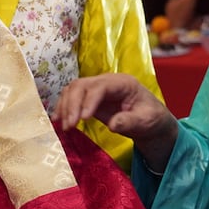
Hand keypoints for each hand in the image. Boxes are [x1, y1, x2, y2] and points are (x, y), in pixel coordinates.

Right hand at [53, 73, 178, 165]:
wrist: (150, 119)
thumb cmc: (151, 118)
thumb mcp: (146, 121)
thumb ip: (131, 121)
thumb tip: (113, 124)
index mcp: (122, 83)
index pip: (100, 87)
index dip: (89, 101)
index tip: (83, 119)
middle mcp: (106, 82)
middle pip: (82, 85)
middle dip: (72, 104)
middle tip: (69, 126)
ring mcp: (96, 89)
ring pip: (73, 90)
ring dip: (65, 107)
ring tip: (64, 127)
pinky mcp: (89, 99)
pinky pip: (71, 98)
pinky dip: (63, 108)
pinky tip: (58, 121)